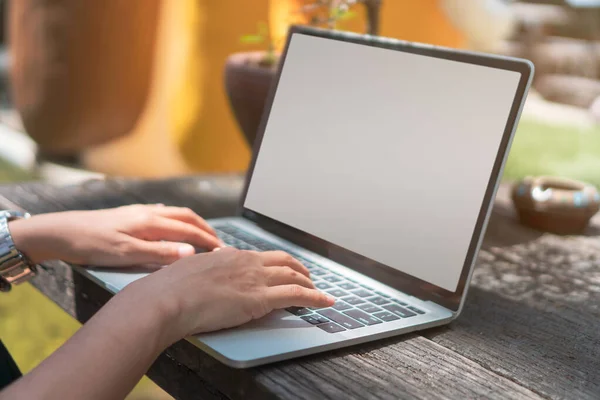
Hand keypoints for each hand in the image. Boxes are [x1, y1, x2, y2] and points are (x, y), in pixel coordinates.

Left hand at [8, 204, 223, 265]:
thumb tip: (190, 253)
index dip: (207, 240)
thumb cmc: (92, 245)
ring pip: (175, 213)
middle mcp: (148, 212)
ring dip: (192, 223)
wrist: (62, 232)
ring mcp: (139, 212)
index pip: (188, 229)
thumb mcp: (126, 254)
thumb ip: (159, 253)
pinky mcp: (130, 215)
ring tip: (202, 234)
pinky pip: (163, 213)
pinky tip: (173, 225)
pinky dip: (177, 220)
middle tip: (219, 242)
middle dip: (205, 228)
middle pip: (186, 216)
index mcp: (151, 222)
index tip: (222, 250)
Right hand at [125, 248, 334, 339]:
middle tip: (307, 277)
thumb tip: (209, 265)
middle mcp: (246, 262)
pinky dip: (316, 297)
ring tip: (318, 291)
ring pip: (293, 275)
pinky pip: (297, 295)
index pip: (260, 257)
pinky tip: (325, 301)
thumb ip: (205, 268)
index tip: (280, 269)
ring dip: (310, 283)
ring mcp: (255, 279)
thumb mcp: (189, 270)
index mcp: (229, 255)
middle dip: (299, 268)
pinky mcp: (260, 299)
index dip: (274, 263)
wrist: (167, 299)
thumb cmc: (170, 289)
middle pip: (283, 261)